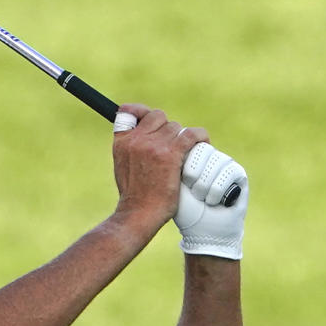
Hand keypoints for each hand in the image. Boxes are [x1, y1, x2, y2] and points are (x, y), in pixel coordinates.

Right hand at [111, 104, 198, 234]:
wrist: (139, 213)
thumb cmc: (134, 195)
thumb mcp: (122, 167)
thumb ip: (130, 148)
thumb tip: (143, 135)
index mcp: (122, 141)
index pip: (129, 112)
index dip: (141, 113)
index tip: (149, 120)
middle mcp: (136, 139)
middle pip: (158, 117)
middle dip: (166, 130)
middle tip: (171, 147)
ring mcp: (153, 145)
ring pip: (175, 127)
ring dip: (181, 138)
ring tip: (185, 152)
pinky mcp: (171, 153)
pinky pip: (191, 134)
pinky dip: (200, 137)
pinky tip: (203, 143)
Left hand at [175, 143, 247, 258]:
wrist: (202, 231)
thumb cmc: (185, 210)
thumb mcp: (173, 183)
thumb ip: (174, 160)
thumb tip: (175, 139)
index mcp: (192, 155)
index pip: (189, 143)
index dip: (185, 166)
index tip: (183, 183)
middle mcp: (209, 156)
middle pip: (202, 149)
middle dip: (194, 174)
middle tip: (193, 192)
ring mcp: (225, 163)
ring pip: (215, 161)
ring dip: (204, 185)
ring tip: (202, 199)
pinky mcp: (239, 173)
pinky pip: (228, 171)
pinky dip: (216, 190)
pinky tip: (213, 201)